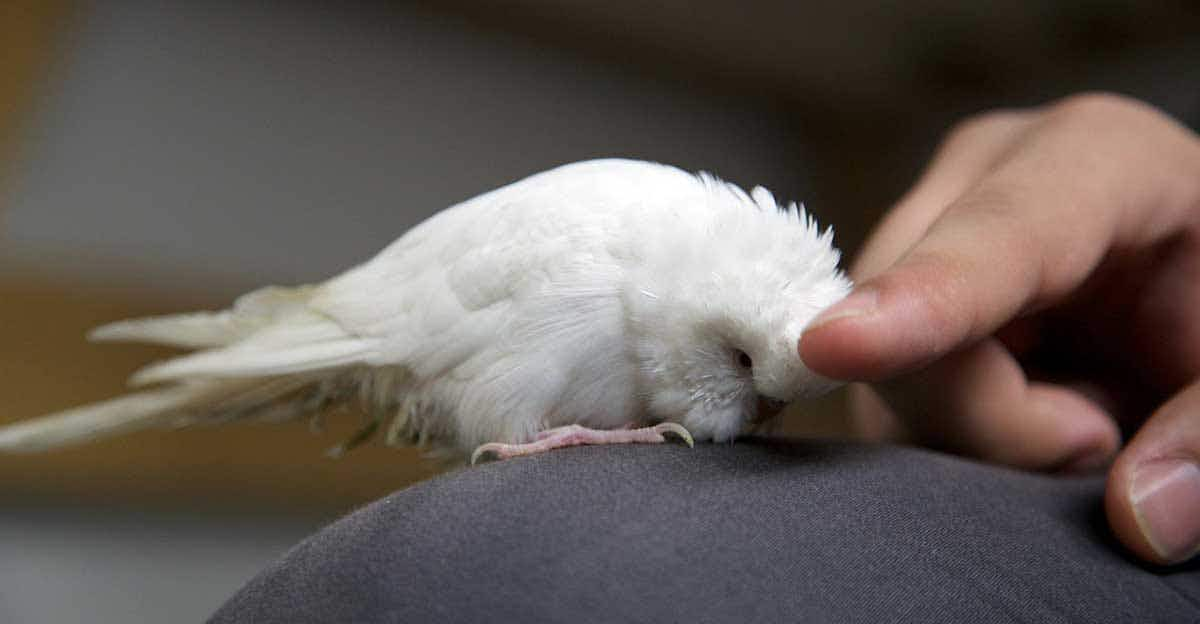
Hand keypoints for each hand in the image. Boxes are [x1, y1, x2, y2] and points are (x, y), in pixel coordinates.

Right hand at [799, 93, 1199, 564]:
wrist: (1185, 285)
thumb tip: (1140, 516)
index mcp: (1095, 158)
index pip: (1000, 234)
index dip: (924, 297)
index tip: (838, 348)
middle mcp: (983, 182)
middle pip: (911, 322)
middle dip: (994, 422)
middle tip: (1100, 434)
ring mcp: (924, 236)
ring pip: (884, 378)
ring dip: (978, 439)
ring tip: (1076, 412)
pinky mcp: (892, 298)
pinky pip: (883, 400)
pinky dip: (954, 438)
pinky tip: (1025, 409)